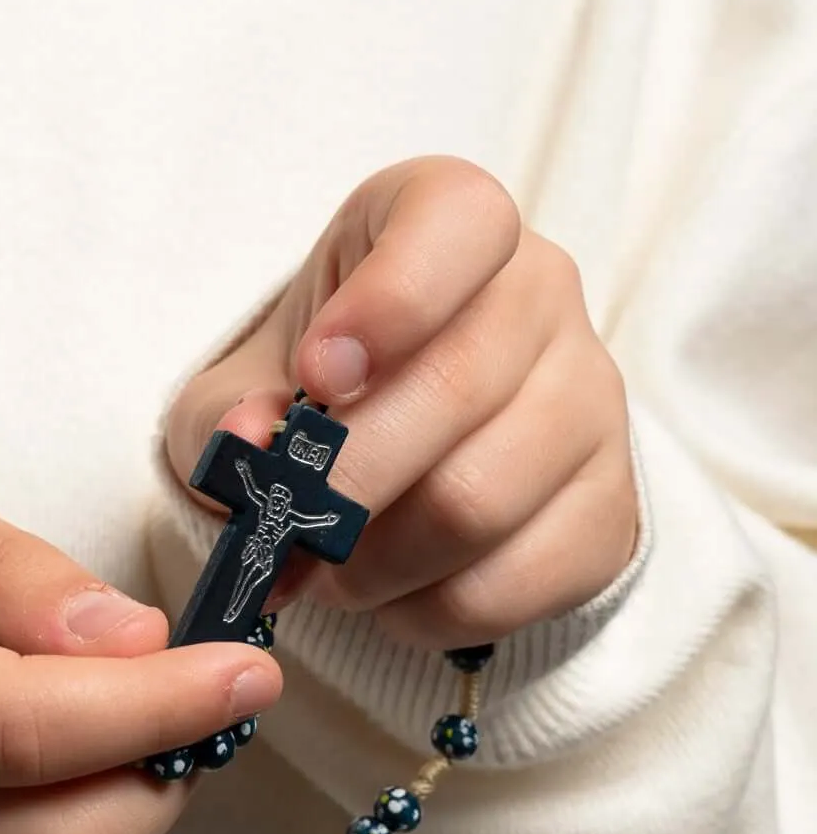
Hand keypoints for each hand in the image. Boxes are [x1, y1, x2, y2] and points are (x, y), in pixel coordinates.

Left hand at [167, 156, 637, 647]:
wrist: (389, 455)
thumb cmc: (310, 394)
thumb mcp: (242, 384)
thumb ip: (225, 412)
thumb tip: (247, 446)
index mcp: (448, 222)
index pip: (459, 222)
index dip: (391, 301)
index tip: (316, 376)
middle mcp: (541, 293)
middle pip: (460, 390)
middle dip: (347, 479)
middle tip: (287, 526)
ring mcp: (590, 400)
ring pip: (480, 501)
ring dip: (375, 561)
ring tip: (324, 570)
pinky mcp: (608, 508)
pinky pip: (514, 581)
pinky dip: (423, 611)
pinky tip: (386, 596)